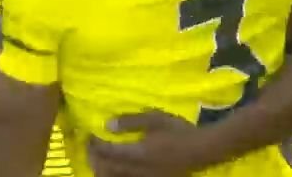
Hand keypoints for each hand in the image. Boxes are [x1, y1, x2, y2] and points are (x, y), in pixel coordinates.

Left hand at [89, 111, 209, 176]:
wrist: (201, 150)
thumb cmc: (178, 131)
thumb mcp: (155, 119)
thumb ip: (131, 122)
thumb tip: (108, 124)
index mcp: (137, 153)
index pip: (107, 152)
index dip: (95, 145)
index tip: (89, 135)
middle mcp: (137, 170)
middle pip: (106, 170)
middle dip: (94, 159)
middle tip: (90, 147)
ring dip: (102, 170)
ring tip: (98, 160)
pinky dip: (114, 176)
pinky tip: (114, 170)